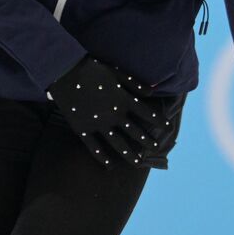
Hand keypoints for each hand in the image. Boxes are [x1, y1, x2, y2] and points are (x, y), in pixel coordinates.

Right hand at [47, 55, 167, 166]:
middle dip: (148, 141)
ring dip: (129, 154)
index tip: (168, 127)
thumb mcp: (116, 73)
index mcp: (123, 100)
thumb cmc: (93, 69)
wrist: (65, 72)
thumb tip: (153, 91)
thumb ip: (135, 84)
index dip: (159, 121)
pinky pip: (95, 147)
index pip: (147, 113)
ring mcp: (98, 124)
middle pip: (135, 132)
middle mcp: (114, 115)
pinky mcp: (83, 129)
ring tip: (139, 163)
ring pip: (118, 144)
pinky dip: (102, 157)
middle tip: (157, 147)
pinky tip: (109, 165)